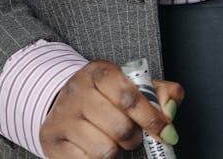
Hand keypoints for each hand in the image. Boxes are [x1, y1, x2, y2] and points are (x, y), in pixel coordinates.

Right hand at [40, 60, 183, 158]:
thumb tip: (171, 109)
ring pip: (104, 149)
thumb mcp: (134, 85)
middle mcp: (77, 91)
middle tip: (133, 136)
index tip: (166, 133)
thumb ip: (161, 93)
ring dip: (116, 151)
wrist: (65, 102)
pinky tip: (97, 148)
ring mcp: (62, 116)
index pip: (130, 98)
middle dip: (134, 138)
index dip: (152, 119)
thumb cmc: (107, 96)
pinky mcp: (52, 140)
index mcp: (99, 72)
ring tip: (113, 141)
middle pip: (120, 127)